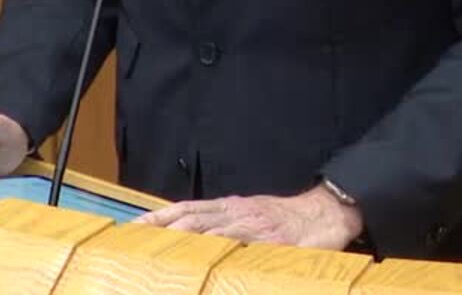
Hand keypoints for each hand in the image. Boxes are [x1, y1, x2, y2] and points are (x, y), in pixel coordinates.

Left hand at [133, 185, 362, 248]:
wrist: (328, 212)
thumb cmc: (291, 219)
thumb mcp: (255, 216)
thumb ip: (230, 226)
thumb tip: (202, 241)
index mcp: (231, 207)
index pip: (186, 209)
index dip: (159, 217)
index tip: (135, 227)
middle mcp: (236, 212)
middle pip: (188, 217)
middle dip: (159, 228)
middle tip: (133, 240)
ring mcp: (250, 225)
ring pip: (207, 227)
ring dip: (178, 235)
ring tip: (154, 247)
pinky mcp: (268, 239)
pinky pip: (236, 242)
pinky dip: (215, 246)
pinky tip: (199, 254)